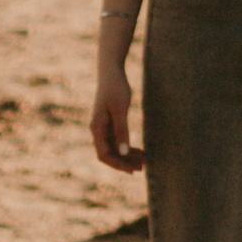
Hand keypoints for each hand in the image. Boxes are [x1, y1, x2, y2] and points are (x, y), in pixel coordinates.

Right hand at [91, 60, 143, 175]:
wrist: (111, 71)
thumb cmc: (115, 88)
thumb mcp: (120, 109)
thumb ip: (121, 131)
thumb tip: (123, 152)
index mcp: (97, 128)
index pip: (104, 155)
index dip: (118, 164)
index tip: (132, 169)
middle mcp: (97, 130)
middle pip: (109, 154)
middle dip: (125, 162)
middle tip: (143, 168)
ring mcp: (103, 127)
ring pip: (114, 148)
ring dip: (127, 156)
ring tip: (144, 161)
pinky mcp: (109, 123)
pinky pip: (117, 140)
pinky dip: (127, 147)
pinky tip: (138, 150)